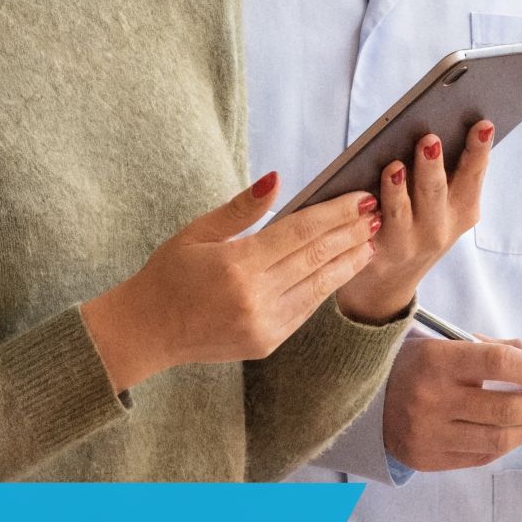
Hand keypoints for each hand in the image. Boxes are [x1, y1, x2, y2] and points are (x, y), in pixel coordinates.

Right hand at [80, 173, 381, 390]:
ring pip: (319, 286)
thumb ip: (241, 209)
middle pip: (316, 257)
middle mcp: (255, 297)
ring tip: (370, 240)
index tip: (360, 198)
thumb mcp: (197, 232)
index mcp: (236, 265)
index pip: (299, 232)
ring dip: (348, 261)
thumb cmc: (168, 276)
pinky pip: (306, 309)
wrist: (147, 332)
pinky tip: (341, 269)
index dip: (334, 214)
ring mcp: (264, 324)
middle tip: (374, 213)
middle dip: (350, 233)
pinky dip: (327, 286)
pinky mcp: (267, 342)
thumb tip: (277, 179)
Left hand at [335, 121, 492, 322]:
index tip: (483, 124)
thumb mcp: (441, 207)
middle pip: (436, 192)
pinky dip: (366, 208)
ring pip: (401, 212)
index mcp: (462, 210)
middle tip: (430, 139)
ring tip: (394, 166)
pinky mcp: (375, 252)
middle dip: (432, 166)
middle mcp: (439, 229)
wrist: (388, 281)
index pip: (473, 174)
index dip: (478, 150)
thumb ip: (443, 174)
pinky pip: (368, 227)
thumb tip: (430, 130)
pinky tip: (361, 193)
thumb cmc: (416, 225)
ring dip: (397, 189)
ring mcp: (407, 244)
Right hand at [383, 336, 521, 472]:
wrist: (366, 401)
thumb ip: (498, 350)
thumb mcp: (449, 343)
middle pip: (505, 408)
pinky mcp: (428, 459)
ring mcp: (429, 434)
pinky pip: (482, 455)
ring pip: (499, 438)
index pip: (499, 363)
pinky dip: (507, 443)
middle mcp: (431, 400)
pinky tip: (517, 432)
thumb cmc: (419, 366)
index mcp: (437, 361)